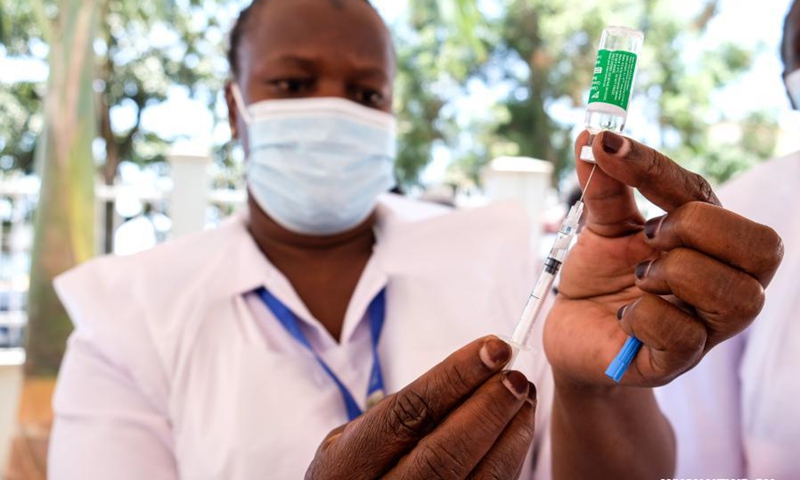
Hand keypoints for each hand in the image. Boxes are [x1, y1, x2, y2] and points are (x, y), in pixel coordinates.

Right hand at [305, 336, 536, 479]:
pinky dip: (509, 457)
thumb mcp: (356, 436)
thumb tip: (476, 367)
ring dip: (510, 434)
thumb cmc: (359, 467)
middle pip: (444, 453)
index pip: (407, 414)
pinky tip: (517, 428)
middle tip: (516, 376)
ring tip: (524, 396)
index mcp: (348, 463)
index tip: (492, 348)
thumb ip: (401, 410)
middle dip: (488, 409)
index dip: (455, 378)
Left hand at [544, 131, 783, 387]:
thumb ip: (603, 187)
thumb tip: (591, 134)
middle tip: (649, 234)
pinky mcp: (675, 363)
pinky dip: (648, 315)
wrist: (569, 334)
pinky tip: (625, 315)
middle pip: (763, 247)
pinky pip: (686, 336)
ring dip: (679, 273)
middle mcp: (721, 283)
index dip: (657, 168)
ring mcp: (705, 328)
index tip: (610, 146)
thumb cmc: (597, 279)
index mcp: (708, 242)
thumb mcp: (599, 228)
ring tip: (640, 277)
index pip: (707, 195)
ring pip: (739, 296)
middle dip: (699, 227)